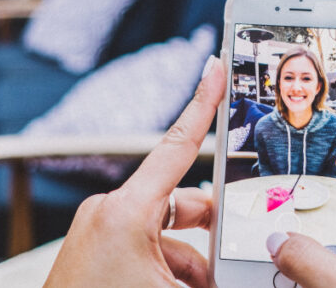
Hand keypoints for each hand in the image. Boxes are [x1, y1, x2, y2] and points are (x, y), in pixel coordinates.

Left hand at [44, 56, 224, 287]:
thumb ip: (212, 274)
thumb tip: (240, 272)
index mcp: (126, 211)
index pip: (178, 145)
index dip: (204, 103)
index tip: (217, 68)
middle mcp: (110, 213)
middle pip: (183, 204)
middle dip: (213, 233)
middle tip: (239, 253)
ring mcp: (100, 232)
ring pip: (167, 234)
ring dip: (194, 264)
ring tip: (208, 284)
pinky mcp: (95, 252)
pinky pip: (146, 249)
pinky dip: (171, 270)